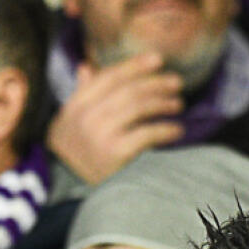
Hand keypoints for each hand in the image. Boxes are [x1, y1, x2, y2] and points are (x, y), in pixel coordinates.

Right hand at [46, 52, 183, 183]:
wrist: (73, 190)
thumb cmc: (76, 152)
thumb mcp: (70, 122)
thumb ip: (81, 94)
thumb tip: (85, 66)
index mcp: (73, 108)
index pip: (107, 78)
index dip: (133, 65)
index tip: (157, 58)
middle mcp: (84, 119)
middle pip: (127, 90)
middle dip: (156, 83)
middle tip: (176, 82)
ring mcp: (98, 135)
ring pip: (139, 107)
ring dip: (164, 103)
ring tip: (178, 104)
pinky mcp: (114, 153)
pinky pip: (147, 133)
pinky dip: (166, 129)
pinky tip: (176, 129)